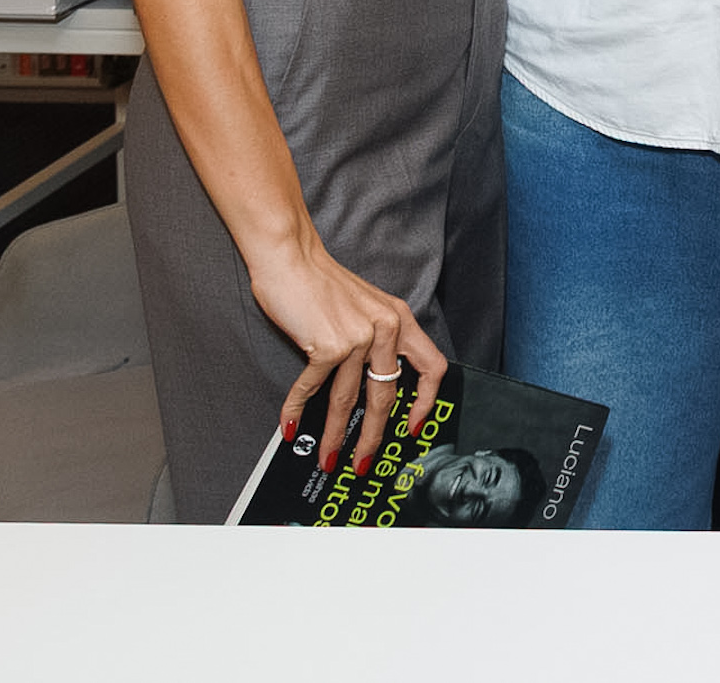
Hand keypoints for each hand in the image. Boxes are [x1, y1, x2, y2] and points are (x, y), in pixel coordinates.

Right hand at [249, 240, 447, 473]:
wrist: (292, 257)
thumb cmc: (323, 283)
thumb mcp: (366, 307)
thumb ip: (377, 338)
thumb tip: (378, 383)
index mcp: (400, 319)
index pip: (431, 367)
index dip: (425, 402)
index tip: (413, 427)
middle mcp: (385, 328)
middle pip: (387, 396)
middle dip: (373, 436)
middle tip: (362, 461)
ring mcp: (358, 337)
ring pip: (348, 401)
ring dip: (333, 435)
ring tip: (327, 456)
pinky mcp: (327, 344)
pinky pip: (311, 389)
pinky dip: (295, 411)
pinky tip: (288, 426)